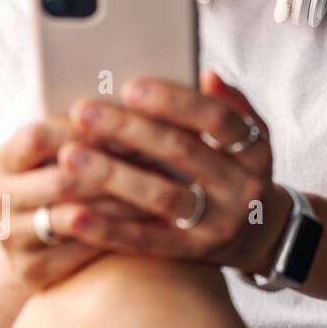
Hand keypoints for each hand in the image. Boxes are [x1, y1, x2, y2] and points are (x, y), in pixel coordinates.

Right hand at [0, 120, 156, 290]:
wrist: (35, 243)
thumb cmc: (67, 180)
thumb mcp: (65, 152)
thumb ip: (92, 132)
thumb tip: (149, 101)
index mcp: (7, 158)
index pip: (38, 137)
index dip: (88, 131)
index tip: (136, 123)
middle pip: (61, 180)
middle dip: (116, 170)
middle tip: (163, 161)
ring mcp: (9, 236)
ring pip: (75, 217)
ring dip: (125, 203)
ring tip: (166, 191)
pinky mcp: (29, 269)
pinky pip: (81, 251)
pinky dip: (120, 235)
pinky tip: (154, 223)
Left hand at [46, 70, 290, 273]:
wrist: (254, 231)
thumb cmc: (232, 167)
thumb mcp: (242, 138)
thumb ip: (224, 106)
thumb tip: (205, 74)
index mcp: (256, 150)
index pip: (218, 119)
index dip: (175, 102)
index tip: (130, 86)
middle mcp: (245, 188)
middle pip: (184, 152)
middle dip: (130, 129)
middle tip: (83, 111)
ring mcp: (220, 223)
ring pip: (163, 197)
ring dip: (113, 176)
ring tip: (70, 156)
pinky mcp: (192, 253)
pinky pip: (146, 240)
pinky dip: (108, 228)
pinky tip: (74, 215)